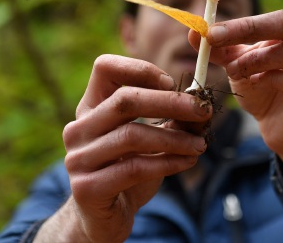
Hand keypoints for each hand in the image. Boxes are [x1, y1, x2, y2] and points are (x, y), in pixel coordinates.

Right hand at [36, 55, 209, 241]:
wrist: (104, 216)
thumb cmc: (129, 169)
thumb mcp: (150, 139)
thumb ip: (171, 120)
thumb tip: (203, 106)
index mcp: (91, 107)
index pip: (105, 67)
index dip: (140, 69)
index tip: (171, 83)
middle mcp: (78, 128)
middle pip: (125, 100)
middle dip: (170, 102)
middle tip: (203, 110)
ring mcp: (78, 158)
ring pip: (132, 135)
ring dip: (175, 138)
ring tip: (201, 145)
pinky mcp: (87, 187)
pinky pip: (134, 168)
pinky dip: (168, 163)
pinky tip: (188, 162)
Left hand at [189, 0, 282, 184]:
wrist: (279, 127)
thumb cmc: (262, 86)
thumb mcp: (237, 62)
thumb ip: (219, 47)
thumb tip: (193, 30)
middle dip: (248, 27)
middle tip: (215, 36)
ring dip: (256, 58)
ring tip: (235, 69)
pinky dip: (275, 80)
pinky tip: (258, 84)